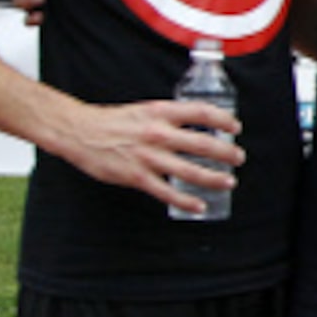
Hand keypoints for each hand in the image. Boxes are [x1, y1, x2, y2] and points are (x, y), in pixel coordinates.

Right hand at [57, 98, 242, 210]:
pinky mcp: (137, 176)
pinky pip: (168, 192)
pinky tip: (199, 205)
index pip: (201, 112)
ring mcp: (148, 156)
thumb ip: (169, 118)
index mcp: (160, 112)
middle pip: (202, 143)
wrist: (79, 131)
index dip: (222, 119)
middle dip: (226, 153)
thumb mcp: (145, 110)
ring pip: (190, 170)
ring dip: (214, 178)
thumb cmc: (112, 121)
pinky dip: (186, 201)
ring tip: (229, 181)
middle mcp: (158, 133)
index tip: (234, 127)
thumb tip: (196, 126)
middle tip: (238, 157)